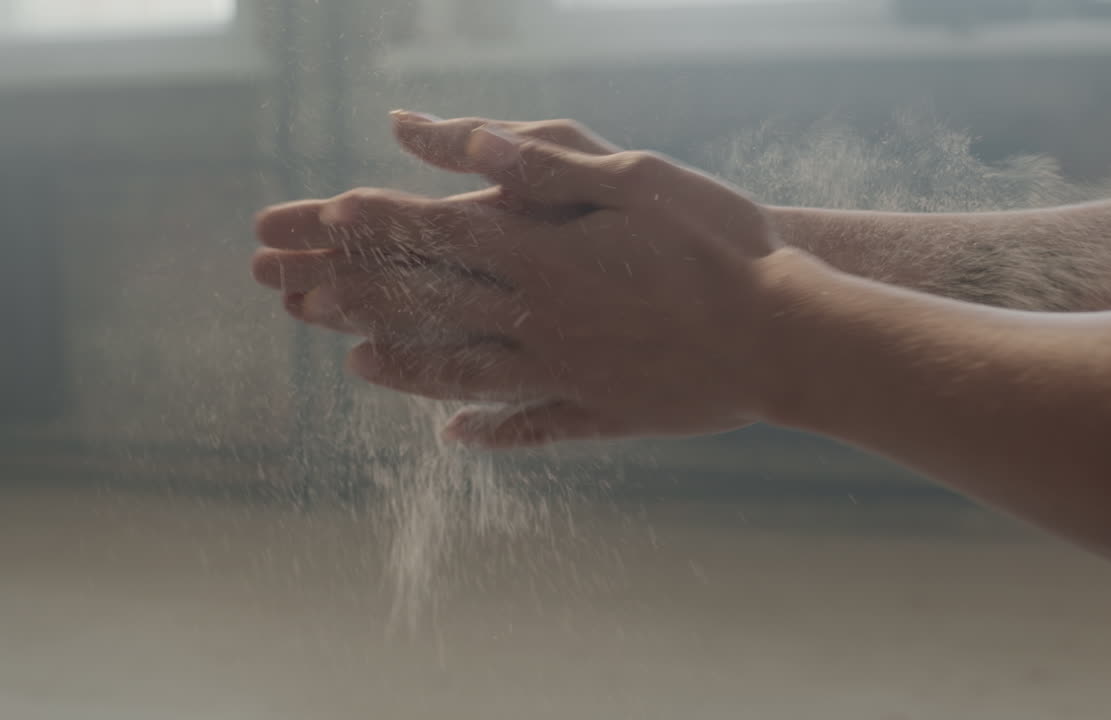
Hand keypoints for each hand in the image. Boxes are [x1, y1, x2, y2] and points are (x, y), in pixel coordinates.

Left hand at [253, 114, 785, 447]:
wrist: (786, 337)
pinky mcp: (601, 412)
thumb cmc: (722, 246)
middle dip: (355, 294)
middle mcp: (539, 320)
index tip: (317, 218)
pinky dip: (487, 430)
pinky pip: (528, 426)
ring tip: (352, 362)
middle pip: (429, 306)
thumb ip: (544, 164)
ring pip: (462, 372)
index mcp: (544, 255)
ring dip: (402, 365)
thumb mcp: (638, 178)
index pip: (436, 236)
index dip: (373, 225)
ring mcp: (565, 374)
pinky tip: (454, 438)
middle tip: (293, 295)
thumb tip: (464, 140)